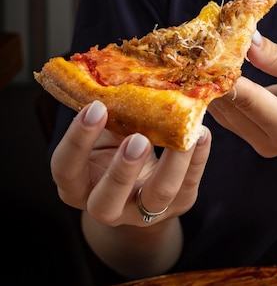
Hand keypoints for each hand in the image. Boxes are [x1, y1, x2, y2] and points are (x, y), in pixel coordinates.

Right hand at [51, 101, 210, 227]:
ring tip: (183, 136)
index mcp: (76, 184)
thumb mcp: (105, 130)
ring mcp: (142, 213)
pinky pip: (188, 186)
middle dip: (122, 170)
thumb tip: (118, 72)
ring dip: (170, 165)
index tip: (96, 106)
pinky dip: (198, 159)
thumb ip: (108, 113)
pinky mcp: (177, 206)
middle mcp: (105, 207)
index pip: (65, 168)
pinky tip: (202, 134)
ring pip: (156, 198)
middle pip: (106, 202)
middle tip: (138, 138)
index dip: (78, 140)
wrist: (141, 176)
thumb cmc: (114, 144)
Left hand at [209, 31, 276, 157]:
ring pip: (221, 109)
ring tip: (202, 52)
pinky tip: (212, 68)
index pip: (248, 99)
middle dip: (214, 74)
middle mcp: (268, 142)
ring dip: (210, 81)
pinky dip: (217, 88)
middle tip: (200, 43)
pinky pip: (224, 111)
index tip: (207, 52)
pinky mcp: (247, 136)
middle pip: (230, 105)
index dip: (225, 75)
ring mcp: (256, 142)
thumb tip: (246, 39)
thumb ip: (276, 57)